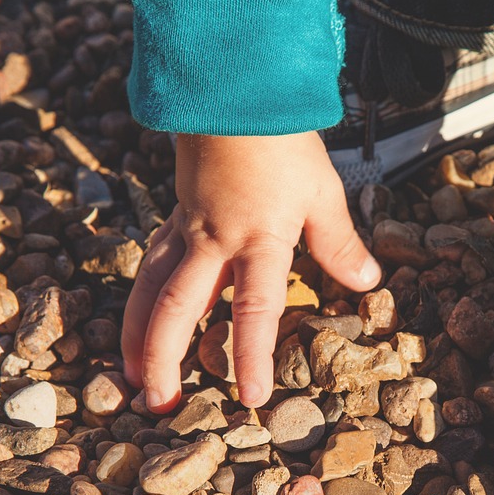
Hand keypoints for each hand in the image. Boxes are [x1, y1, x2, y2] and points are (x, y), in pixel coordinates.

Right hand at [123, 133, 380, 410]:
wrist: (235, 91)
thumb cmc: (282, 142)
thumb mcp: (321, 193)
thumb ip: (339, 243)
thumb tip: (365, 282)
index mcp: (256, 239)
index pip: (254, 309)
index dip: (251, 356)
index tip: (251, 397)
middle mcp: (212, 241)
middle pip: (178, 308)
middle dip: (164, 358)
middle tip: (158, 403)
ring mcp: (186, 229)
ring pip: (149, 288)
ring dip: (137, 334)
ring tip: (128, 373)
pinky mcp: (174, 217)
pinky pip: (149, 264)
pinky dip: (139, 298)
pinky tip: (138, 320)